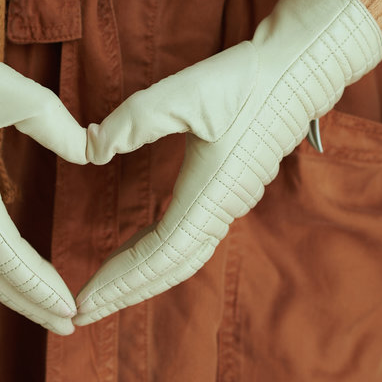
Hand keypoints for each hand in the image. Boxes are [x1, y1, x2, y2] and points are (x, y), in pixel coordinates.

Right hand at [0, 0, 89, 334]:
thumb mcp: (11, 91)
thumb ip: (55, 124)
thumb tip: (91, 152)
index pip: (7, 258)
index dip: (40, 287)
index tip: (71, 310)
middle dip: (28, 301)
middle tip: (66, 324)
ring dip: (7, 283)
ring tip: (44, 301)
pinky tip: (8, 260)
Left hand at [73, 0, 381, 325]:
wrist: (298, 68)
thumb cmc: (244, 80)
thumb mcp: (183, 93)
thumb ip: (134, 121)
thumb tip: (91, 149)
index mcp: (208, 196)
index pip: (156, 257)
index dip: (118, 281)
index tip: (84, 302)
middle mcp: (221, 209)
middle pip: (167, 270)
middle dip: (125, 292)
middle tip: (83, 313)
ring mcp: (228, 202)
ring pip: (180, 258)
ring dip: (142, 277)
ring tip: (105, 290)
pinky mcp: (229, 190)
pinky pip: (190, 238)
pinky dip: (159, 254)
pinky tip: (136, 248)